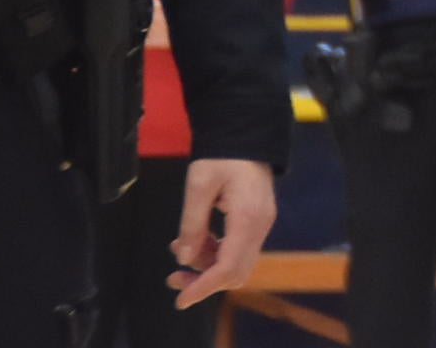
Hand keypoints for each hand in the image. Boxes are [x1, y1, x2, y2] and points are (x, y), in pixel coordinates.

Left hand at [166, 158, 273, 307]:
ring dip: (207, 266)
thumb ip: (192, 224)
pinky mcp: (257, 221)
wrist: (246, 135)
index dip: (203, 287)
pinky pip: (237, 249)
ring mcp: (261, 224)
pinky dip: (216, 253)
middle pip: (235, 272)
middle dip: (203, 281)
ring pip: (236, 263)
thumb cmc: (223, 155)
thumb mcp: (199, 185)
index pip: (227, 267)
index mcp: (247, 218)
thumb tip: (185, 259)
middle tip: (174, 278)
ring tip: (180, 249)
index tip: (181, 300)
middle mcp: (260, 226)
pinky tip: (197, 240)